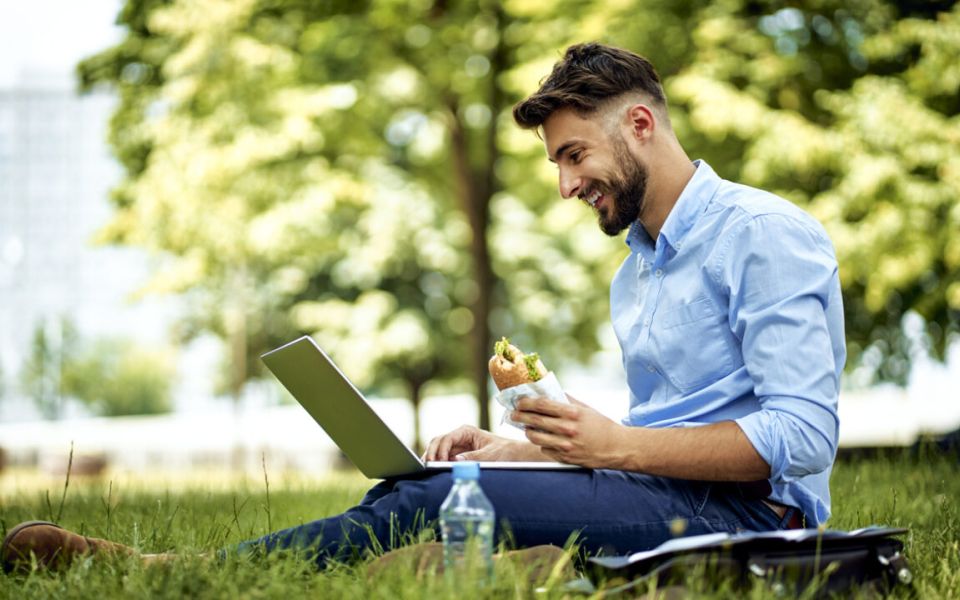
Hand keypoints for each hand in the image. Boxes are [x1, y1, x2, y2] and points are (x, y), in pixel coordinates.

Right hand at [423, 425, 533, 461]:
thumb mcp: (492, 455)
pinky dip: (438, 462)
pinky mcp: (458, 456)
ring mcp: (457, 446)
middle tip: (428, 466)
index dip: (441, 449)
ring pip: (438, 449)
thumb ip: (474, 457)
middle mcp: (460, 437)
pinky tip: (434, 470)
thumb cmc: (505, 451)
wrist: (515, 455)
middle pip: (438, 441)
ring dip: (432, 457)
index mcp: (466, 431)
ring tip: (428, 469)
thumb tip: (455, 460)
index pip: (447, 438)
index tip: (441, 461)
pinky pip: (443, 457)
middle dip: (432, 452)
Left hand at [512, 394, 626, 468]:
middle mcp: (568, 429)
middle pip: (535, 421)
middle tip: (513, 414)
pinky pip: (545, 450)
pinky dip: (542, 444)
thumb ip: (566, 401)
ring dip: (528, 432)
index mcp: (572, 414)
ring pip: (536, 438)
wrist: (615, 447)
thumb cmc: (600, 425)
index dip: (527, 402)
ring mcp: (566, 446)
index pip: (542, 405)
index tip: (519, 401)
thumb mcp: (585, 409)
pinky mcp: (565, 458)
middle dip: (520, 416)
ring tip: (527, 428)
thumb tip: (547, 392)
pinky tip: (544, 440)